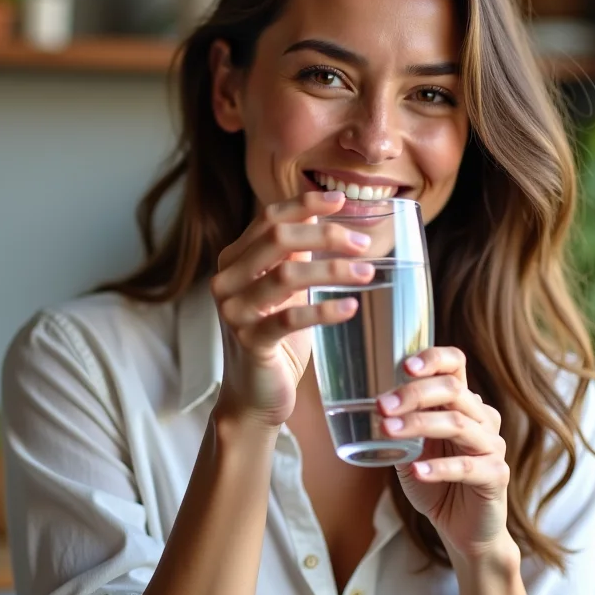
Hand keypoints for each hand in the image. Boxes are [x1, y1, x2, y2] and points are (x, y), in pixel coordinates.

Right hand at [210, 190, 374, 426]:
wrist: (253, 395)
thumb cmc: (273, 337)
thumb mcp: (283, 290)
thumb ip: (292, 254)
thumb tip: (322, 215)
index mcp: (233, 260)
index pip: (268, 218)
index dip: (305, 204)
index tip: (341, 199)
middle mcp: (227, 280)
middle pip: (277, 237)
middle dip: (325, 235)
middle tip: (363, 243)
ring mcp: (234, 311)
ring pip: (286, 274)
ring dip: (333, 270)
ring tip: (367, 273)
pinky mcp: (249, 341)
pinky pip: (290, 318)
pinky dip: (325, 310)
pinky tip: (351, 307)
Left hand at [377, 347, 511, 559]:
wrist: (463, 530)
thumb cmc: (436, 483)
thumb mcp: (411, 451)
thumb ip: (399, 427)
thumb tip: (371, 409)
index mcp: (462, 404)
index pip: (455, 365)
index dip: (433, 359)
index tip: (404, 366)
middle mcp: (482, 418)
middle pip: (453, 390)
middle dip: (414, 394)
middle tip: (382, 406)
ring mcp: (492, 445)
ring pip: (458, 424)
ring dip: (420, 424)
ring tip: (389, 431)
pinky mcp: (496, 475)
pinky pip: (467, 466)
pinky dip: (439, 467)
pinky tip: (417, 471)